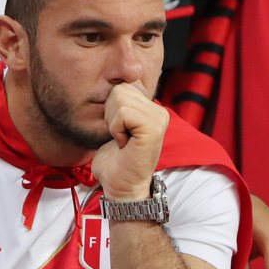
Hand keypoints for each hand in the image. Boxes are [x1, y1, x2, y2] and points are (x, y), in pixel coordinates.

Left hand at [92, 83, 168, 200]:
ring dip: (112, 123)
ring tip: (122, 140)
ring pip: (120, 98)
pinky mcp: (154, 128)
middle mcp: (159, 111)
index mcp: (151, 108)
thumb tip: (112, 81)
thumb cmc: (114, 160)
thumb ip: (117, 103)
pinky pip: (123, 113)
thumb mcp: (114, 124)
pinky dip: (116, 129)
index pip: (122, 85)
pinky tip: (123, 144)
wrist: (120, 186)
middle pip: (120, 89)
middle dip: (110, 114)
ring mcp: (159, 119)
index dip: (110, 108)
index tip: (118, 131)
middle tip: (119, 136)